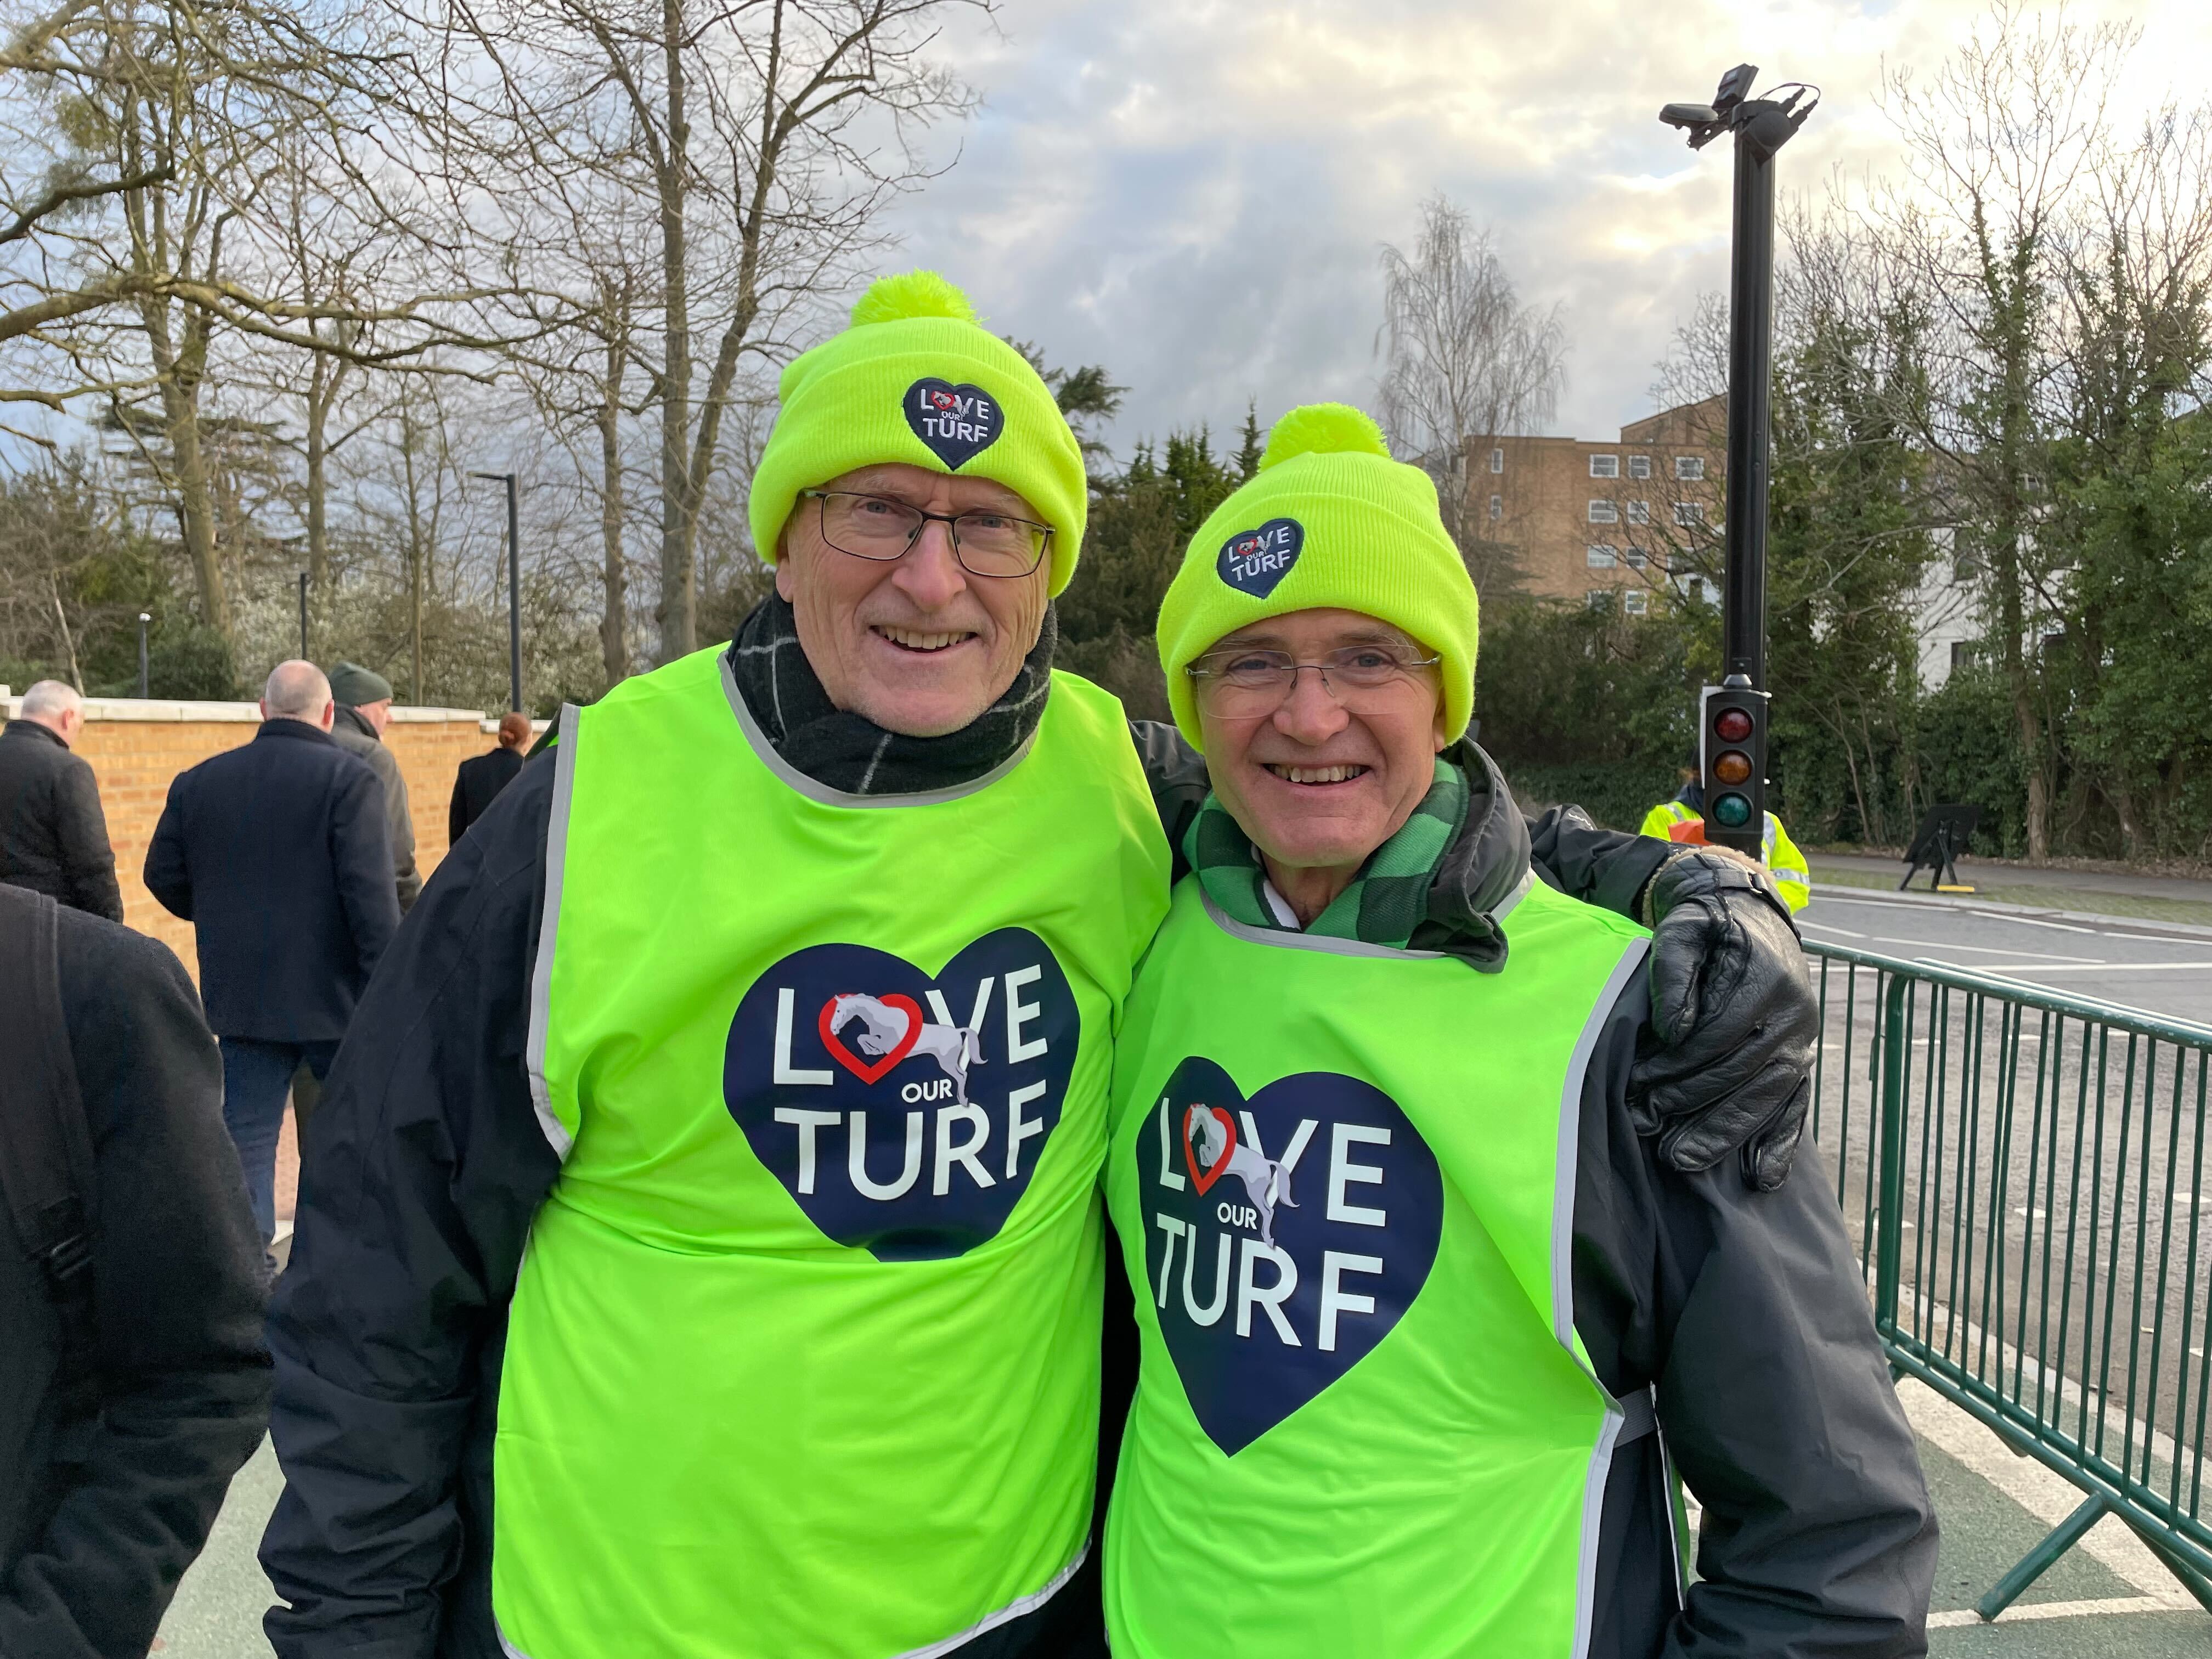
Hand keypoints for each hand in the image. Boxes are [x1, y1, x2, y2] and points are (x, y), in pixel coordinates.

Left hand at [1631, 847, 1816, 1190]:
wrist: (1749, 916)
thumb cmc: (1707, 926)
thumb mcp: (1682, 929)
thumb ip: (1674, 971)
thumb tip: (1673, 1029)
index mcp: (1768, 978)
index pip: (1720, 1033)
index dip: (1678, 1060)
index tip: (1638, 1080)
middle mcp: (1794, 1014)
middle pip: (1742, 1070)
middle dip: (1691, 1102)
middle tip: (1645, 1123)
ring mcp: (1802, 1042)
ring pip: (1768, 1097)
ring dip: (1725, 1132)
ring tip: (1682, 1159)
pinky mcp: (1802, 1062)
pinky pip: (1797, 1108)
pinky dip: (1780, 1143)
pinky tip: (1762, 1177)